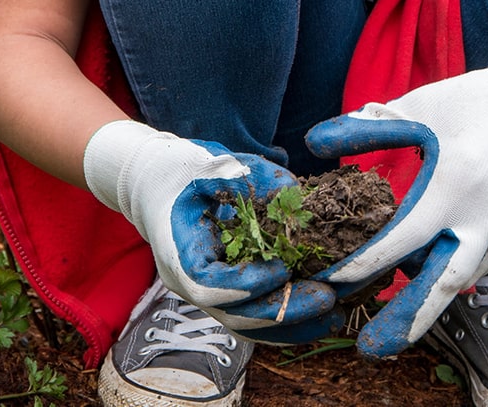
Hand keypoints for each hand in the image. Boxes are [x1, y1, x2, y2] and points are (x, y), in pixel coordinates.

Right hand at [84, 121, 338, 336]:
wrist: (154, 181)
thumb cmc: (181, 169)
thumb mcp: (211, 162)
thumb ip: (249, 176)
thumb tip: (293, 193)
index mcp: (180, 252)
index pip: (210, 286)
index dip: (248, 283)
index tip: (284, 268)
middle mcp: (190, 283)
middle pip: (235, 315)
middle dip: (284, 310)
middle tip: (327, 297)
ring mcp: (207, 292)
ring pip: (248, 324)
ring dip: (291, 324)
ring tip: (333, 315)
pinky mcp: (225, 289)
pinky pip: (254, 314)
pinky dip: (285, 319)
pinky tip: (319, 315)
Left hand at [305, 42, 487, 355]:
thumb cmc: (470, 102)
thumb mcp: (417, 107)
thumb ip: (367, 127)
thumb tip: (314, 142)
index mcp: (454, 185)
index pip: (403, 239)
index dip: (366, 263)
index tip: (334, 279)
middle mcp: (480, 217)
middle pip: (440, 285)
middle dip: (404, 320)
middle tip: (369, 348)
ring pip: (456, 279)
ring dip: (423, 302)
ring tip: (388, 326)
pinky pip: (473, 265)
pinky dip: (446, 277)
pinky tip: (421, 284)